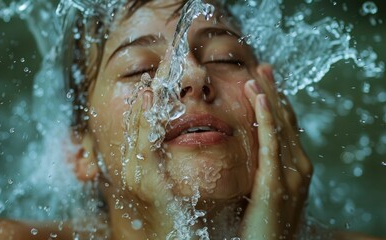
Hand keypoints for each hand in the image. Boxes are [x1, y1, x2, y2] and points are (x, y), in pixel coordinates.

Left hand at [240, 64, 312, 238]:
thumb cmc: (261, 228)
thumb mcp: (263, 193)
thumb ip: (260, 172)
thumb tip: (246, 155)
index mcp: (295, 170)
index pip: (286, 128)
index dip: (276, 103)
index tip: (264, 82)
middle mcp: (299, 168)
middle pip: (286, 121)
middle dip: (274, 93)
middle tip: (263, 68)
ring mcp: (291, 176)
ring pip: (280, 126)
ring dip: (269, 97)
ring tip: (258, 74)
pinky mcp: (276, 184)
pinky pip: (271, 144)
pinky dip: (266, 118)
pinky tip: (258, 97)